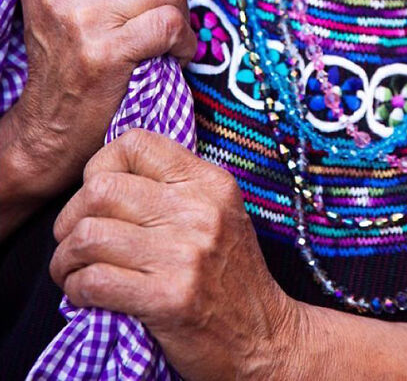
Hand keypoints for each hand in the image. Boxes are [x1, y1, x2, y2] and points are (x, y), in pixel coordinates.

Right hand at [13, 0, 195, 200]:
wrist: (47, 129)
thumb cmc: (72, 61)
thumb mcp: (77, 2)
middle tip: (165, 13)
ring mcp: (79, 16)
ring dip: (180, 16)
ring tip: (167, 38)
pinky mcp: (103, 51)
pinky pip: (170, 24)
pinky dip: (183, 42)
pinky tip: (173, 55)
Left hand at [51, 130, 302, 380]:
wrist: (265, 337)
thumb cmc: (232, 275)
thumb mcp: (218, 212)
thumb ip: (174, 187)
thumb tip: (105, 178)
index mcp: (209, 181)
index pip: (135, 143)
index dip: (100, 165)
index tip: (96, 196)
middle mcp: (198, 210)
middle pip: (100, 190)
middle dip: (70, 219)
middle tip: (73, 242)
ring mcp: (183, 254)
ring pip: (89, 236)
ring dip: (66, 259)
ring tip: (72, 271)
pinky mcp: (167, 298)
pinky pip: (94, 281)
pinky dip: (76, 289)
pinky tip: (86, 295)